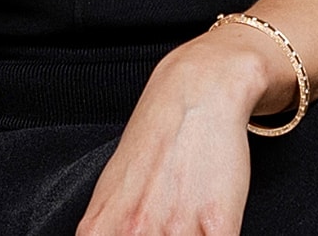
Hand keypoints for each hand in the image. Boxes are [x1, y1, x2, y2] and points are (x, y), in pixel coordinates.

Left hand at [76, 28, 279, 235]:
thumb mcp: (110, 195)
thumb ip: (105, 234)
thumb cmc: (154, 146)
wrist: (196, 95)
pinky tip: (215, 228)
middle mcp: (133, 233)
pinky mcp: (218, 224)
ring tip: (192, 229)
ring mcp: (175, 230)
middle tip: (173, 230)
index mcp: (99, 232)